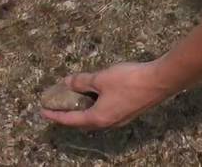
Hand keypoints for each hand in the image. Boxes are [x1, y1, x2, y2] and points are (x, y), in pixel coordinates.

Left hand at [41, 62, 171, 129]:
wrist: (159, 81)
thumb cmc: (128, 80)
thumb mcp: (101, 79)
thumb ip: (82, 82)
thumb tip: (67, 82)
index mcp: (98, 117)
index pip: (71, 120)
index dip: (56, 116)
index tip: (43, 113)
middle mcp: (109, 123)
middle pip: (83, 122)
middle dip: (69, 116)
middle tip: (59, 107)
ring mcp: (120, 119)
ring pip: (96, 118)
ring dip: (84, 112)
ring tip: (76, 102)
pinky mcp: (129, 112)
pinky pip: (106, 113)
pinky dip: (96, 108)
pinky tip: (97, 98)